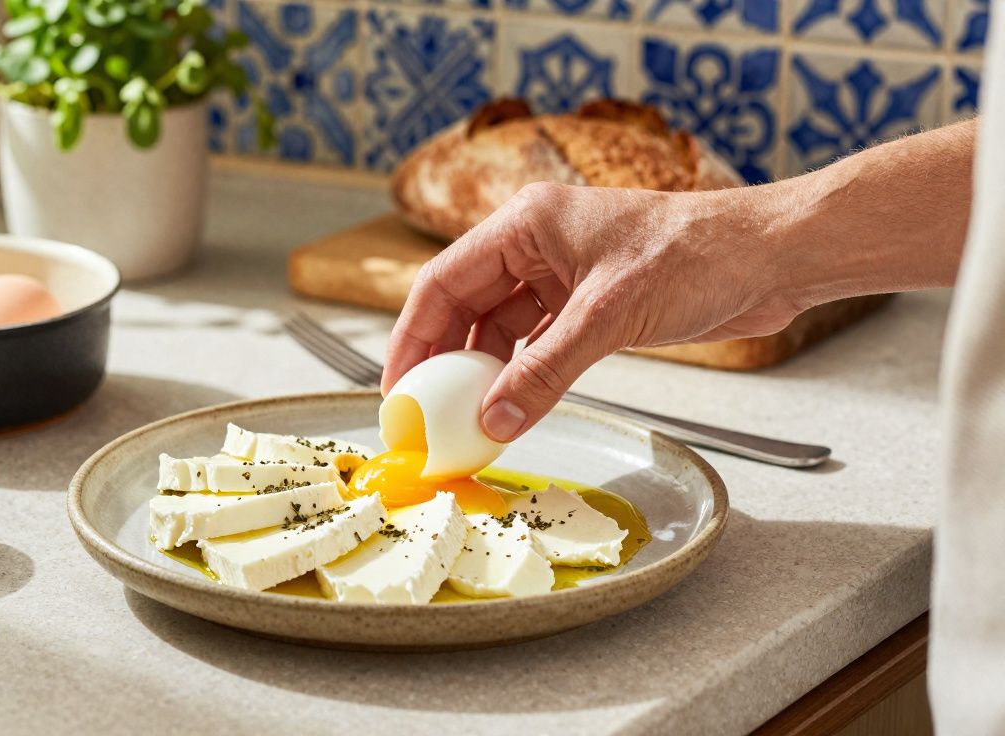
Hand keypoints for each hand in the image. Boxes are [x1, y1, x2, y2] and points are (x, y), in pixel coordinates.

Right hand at [382, 181, 806, 441]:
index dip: (410, 338)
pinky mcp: (590, 305)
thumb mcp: (609, 315)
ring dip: (482, 375)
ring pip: (499, 330)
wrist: (772, 259)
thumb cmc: (699, 254)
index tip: (397, 390)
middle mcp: (536, 245)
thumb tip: (493, 421)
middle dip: (440, 362)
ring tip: (463, 421)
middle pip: (463, 308)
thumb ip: (545, 371)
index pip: (442, 282)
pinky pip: (536, 345)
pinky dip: (521, 377)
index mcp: (526, 223)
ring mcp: (562, 276)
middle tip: (422, 416)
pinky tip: (508, 408)